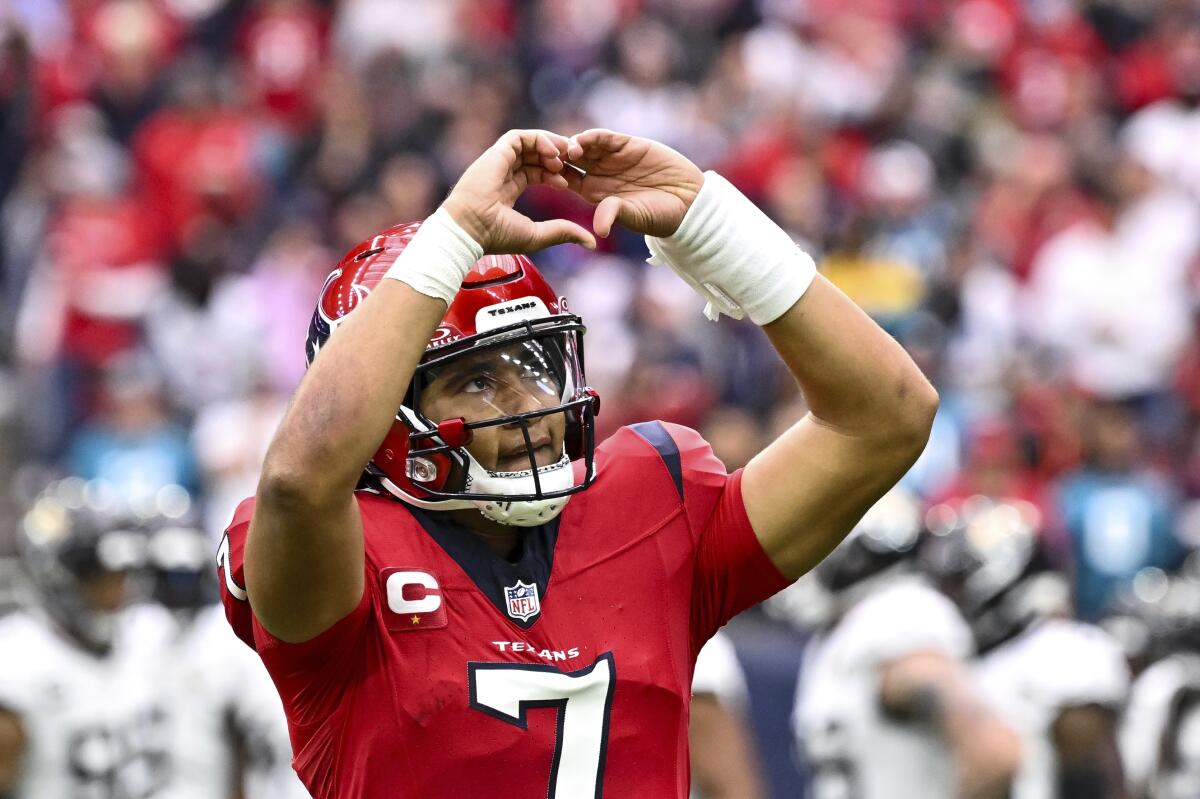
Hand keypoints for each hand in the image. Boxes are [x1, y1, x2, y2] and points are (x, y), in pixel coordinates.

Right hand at [442, 129, 596, 253]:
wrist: (471, 229)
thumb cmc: (496, 236)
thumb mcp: (538, 235)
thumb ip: (563, 233)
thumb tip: (591, 243)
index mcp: (507, 190)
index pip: (535, 174)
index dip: (554, 176)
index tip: (569, 184)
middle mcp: (502, 173)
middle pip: (534, 157)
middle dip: (556, 159)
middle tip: (574, 164)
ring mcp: (498, 162)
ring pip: (529, 144)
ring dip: (550, 147)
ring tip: (567, 156)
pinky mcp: (496, 153)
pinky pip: (520, 137)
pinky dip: (539, 140)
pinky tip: (554, 153)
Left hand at [563, 129, 704, 237]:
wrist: (688, 200)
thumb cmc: (660, 215)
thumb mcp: (635, 215)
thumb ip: (615, 213)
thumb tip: (600, 228)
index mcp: (593, 193)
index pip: (565, 180)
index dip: (553, 175)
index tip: (546, 175)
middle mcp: (599, 173)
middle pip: (569, 159)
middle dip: (558, 155)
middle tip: (550, 157)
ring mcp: (612, 157)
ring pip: (585, 146)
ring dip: (573, 145)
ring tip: (569, 151)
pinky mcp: (627, 144)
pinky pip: (605, 137)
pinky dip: (592, 136)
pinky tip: (584, 140)